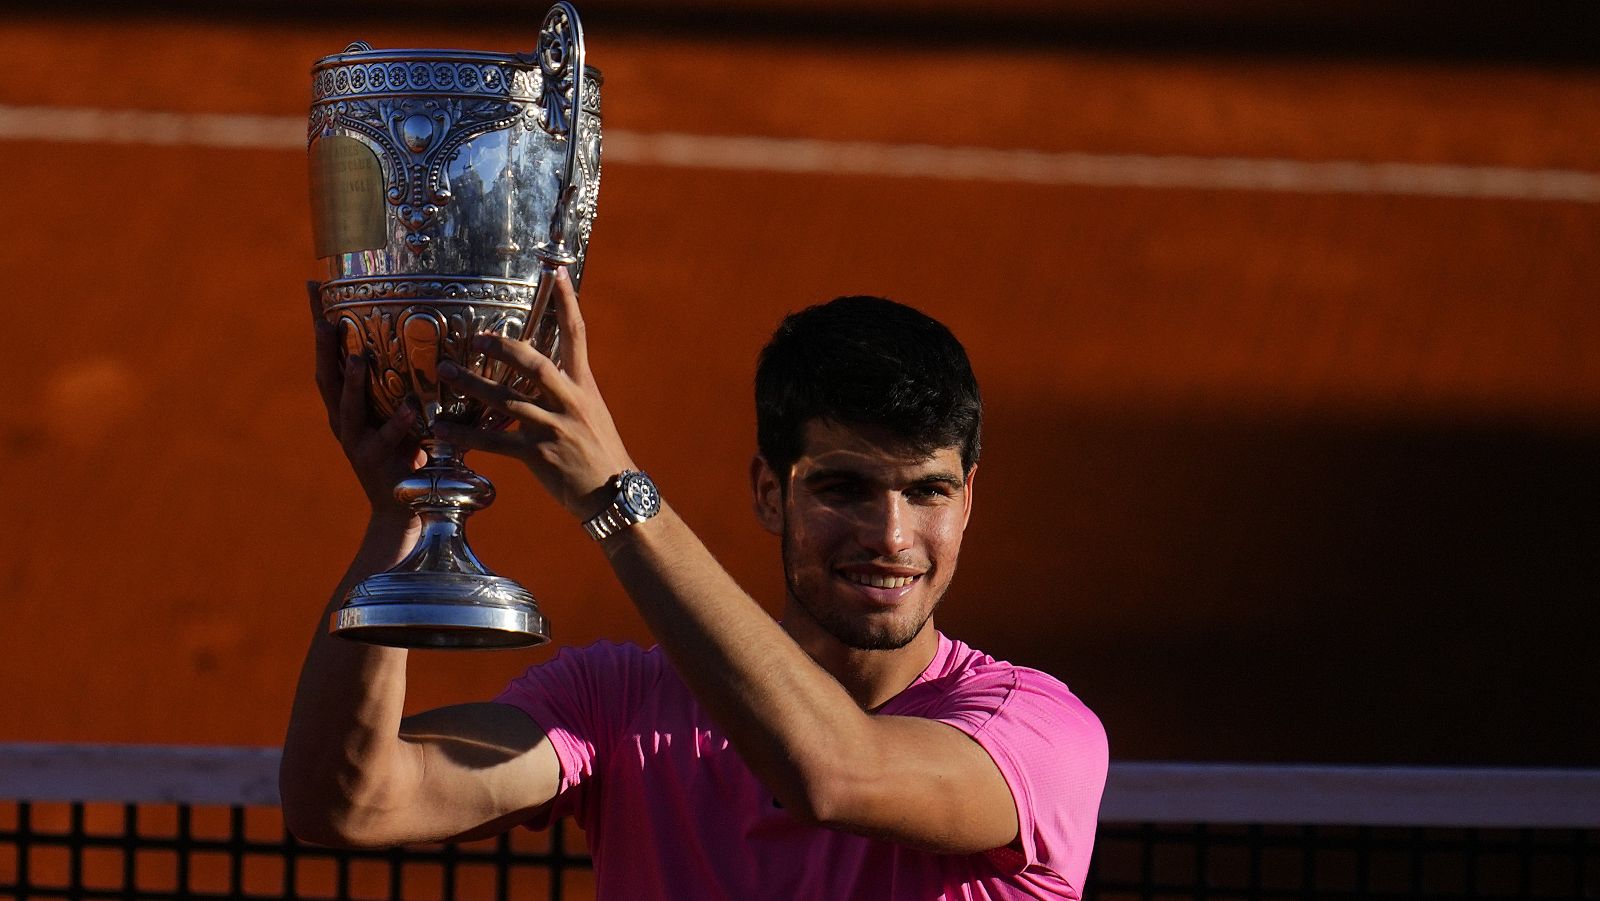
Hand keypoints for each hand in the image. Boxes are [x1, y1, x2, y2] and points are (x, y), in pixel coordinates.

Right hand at [309, 283, 425, 518]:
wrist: (402, 507)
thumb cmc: (407, 451)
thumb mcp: (401, 411)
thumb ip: (405, 380)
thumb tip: (428, 335)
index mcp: (347, 402)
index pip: (329, 356)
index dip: (319, 322)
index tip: (314, 286)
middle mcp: (343, 419)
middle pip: (326, 376)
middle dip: (324, 347)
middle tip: (324, 317)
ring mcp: (356, 442)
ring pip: (348, 407)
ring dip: (352, 382)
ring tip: (357, 357)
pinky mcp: (375, 463)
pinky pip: (386, 441)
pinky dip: (396, 424)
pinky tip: (408, 409)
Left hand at [434, 268, 634, 520]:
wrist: (616, 494)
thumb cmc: (601, 454)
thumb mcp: (591, 414)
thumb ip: (566, 391)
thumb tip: (543, 373)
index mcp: (584, 387)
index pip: (576, 335)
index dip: (567, 302)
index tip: (557, 271)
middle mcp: (571, 401)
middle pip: (534, 363)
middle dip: (503, 348)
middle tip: (476, 337)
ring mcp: (555, 428)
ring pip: (507, 400)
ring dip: (472, 385)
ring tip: (445, 372)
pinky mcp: (540, 456)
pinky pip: (495, 442)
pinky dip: (465, 435)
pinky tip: (442, 430)